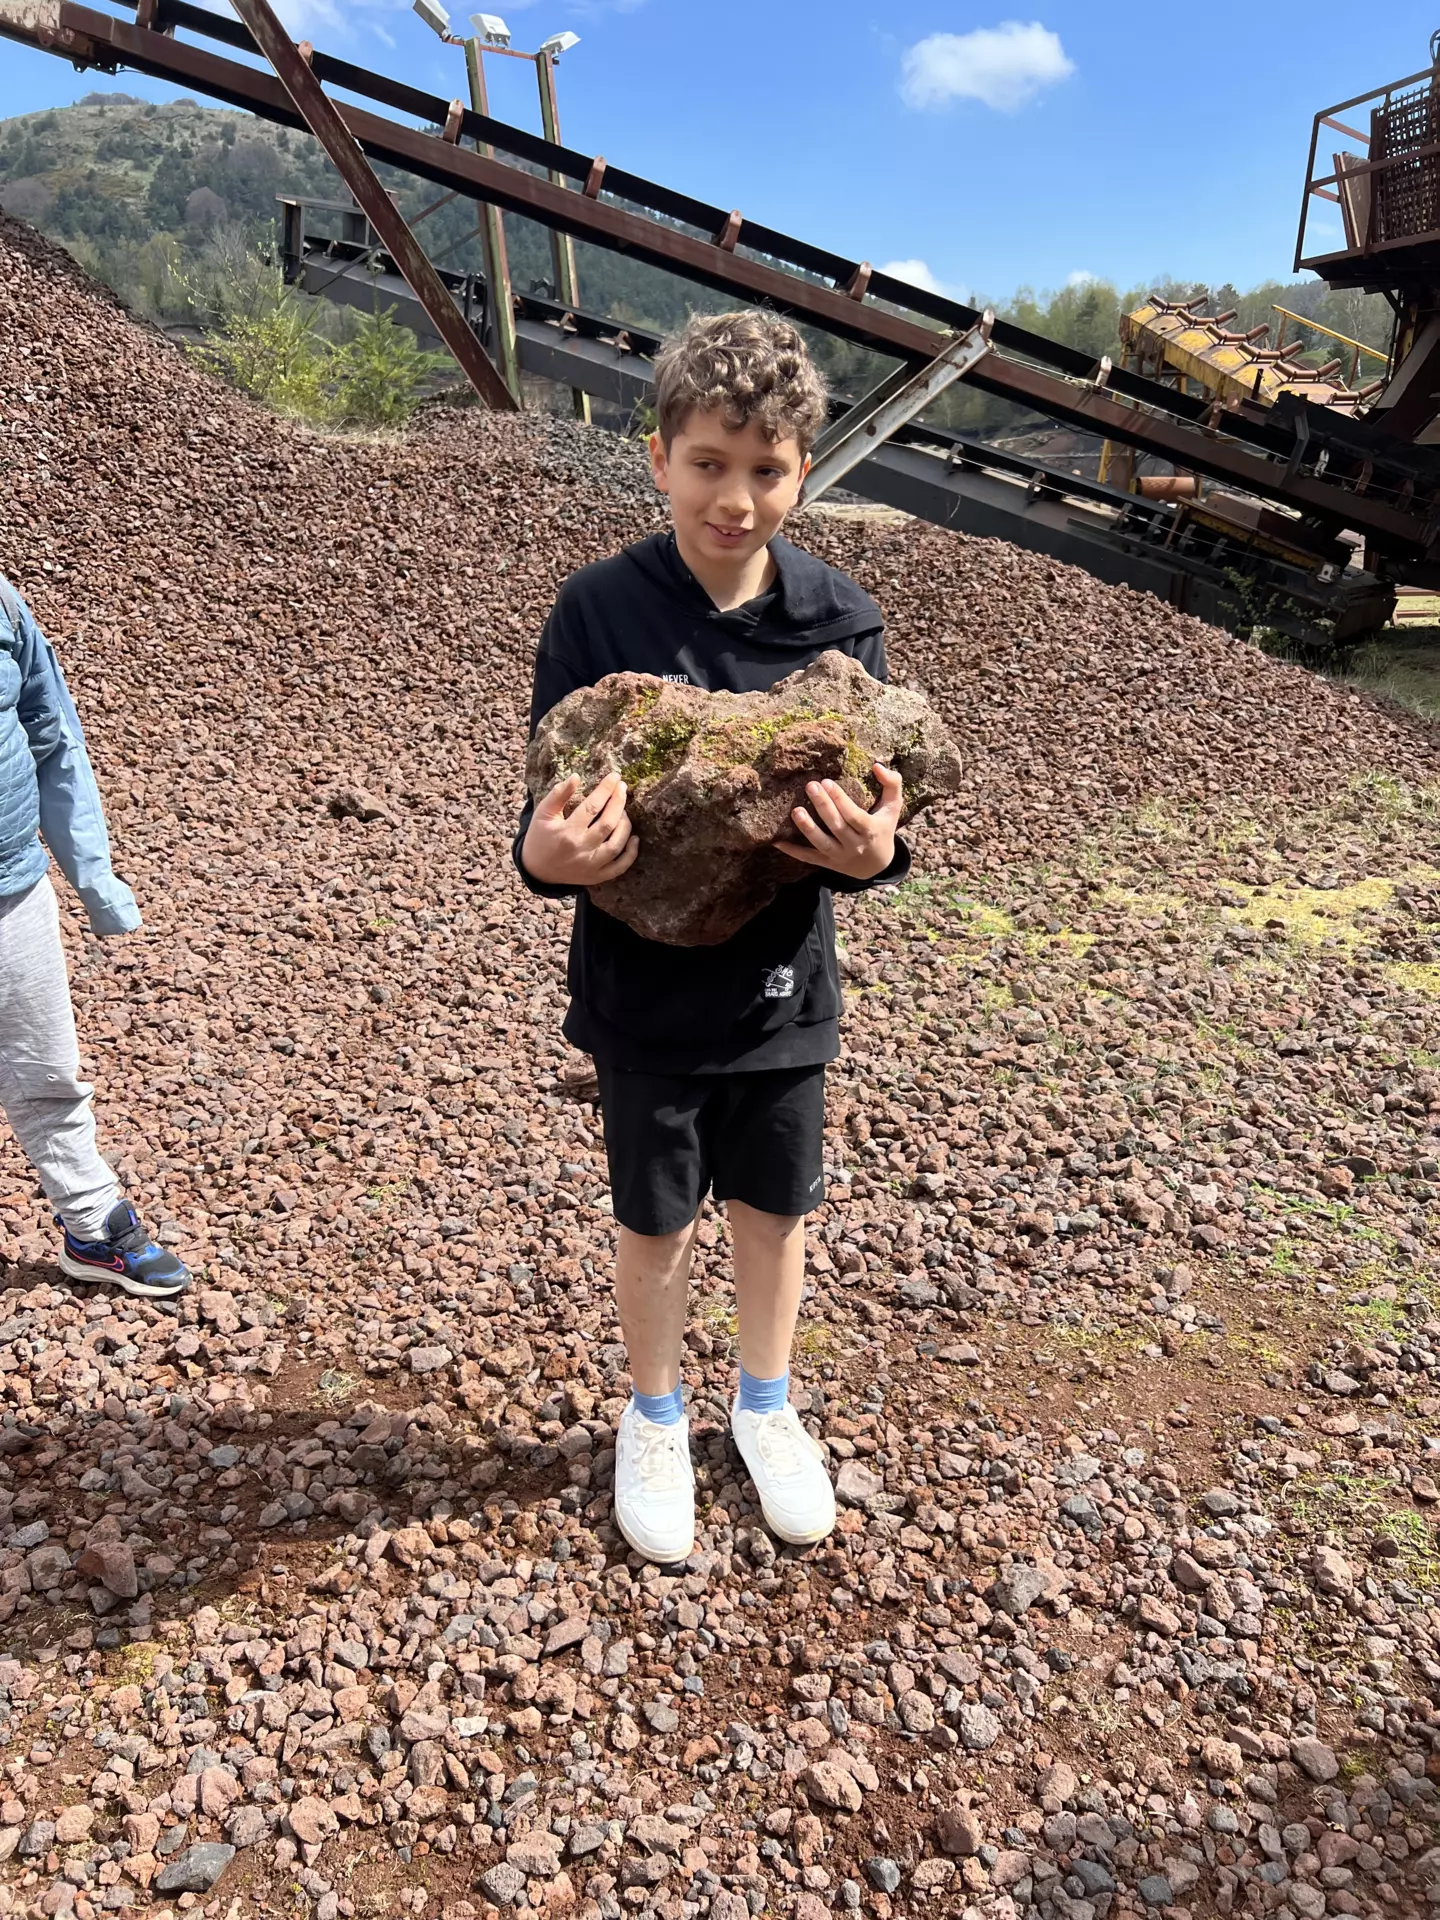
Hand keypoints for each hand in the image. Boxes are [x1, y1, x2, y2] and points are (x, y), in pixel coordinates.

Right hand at [522, 772, 638, 887]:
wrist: (536, 871)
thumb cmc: (540, 837)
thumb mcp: (543, 813)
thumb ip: (558, 794)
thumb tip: (576, 776)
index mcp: (566, 832)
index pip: (592, 807)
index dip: (605, 790)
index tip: (614, 777)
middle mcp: (581, 849)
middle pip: (607, 824)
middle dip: (618, 803)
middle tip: (623, 788)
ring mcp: (590, 866)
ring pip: (616, 845)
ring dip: (625, 826)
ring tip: (624, 811)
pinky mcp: (596, 877)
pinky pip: (619, 868)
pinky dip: (630, 855)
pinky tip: (635, 839)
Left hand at [779, 765, 901, 880]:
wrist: (879, 866)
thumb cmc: (883, 828)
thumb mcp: (893, 807)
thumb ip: (892, 784)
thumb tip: (876, 765)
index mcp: (870, 830)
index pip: (854, 815)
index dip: (840, 800)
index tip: (827, 781)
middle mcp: (855, 845)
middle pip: (837, 826)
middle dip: (823, 806)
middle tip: (810, 786)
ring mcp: (841, 857)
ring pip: (822, 843)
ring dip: (807, 828)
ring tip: (795, 811)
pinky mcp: (828, 864)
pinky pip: (810, 858)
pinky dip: (793, 852)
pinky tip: (777, 842)